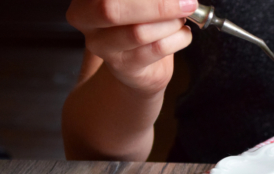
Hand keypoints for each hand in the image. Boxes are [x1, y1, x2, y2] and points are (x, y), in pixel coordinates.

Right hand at [66, 0, 197, 94]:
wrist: (140, 67)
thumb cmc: (140, 22)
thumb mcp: (140, 1)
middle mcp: (85, 19)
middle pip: (112, 8)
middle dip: (159, 4)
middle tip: (188, 3)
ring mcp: (102, 46)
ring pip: (139, 32)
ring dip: (171, 23)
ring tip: (182, 19)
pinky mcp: (124, 66)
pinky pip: (156, 49)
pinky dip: (178, 39)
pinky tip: (183, 34)